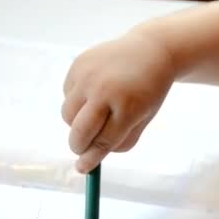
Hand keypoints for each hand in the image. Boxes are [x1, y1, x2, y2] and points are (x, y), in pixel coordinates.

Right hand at [61, 32, 174, 172]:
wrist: (150, 50)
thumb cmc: (149, 90)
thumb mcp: (145, 116)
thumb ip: (123, 140)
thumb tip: (89, 161)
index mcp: (129, 107)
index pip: (103, 143)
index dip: (91, 159)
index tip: (83, 169)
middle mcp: (105, 90)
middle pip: (80, 133)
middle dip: (79, 147)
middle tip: (82, 149)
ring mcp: (89, 76)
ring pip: (68, 115)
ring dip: (76, 123)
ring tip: (95, 113)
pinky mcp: (78, 65)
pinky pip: (67, 95)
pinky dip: (77, 101)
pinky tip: (95, 91)